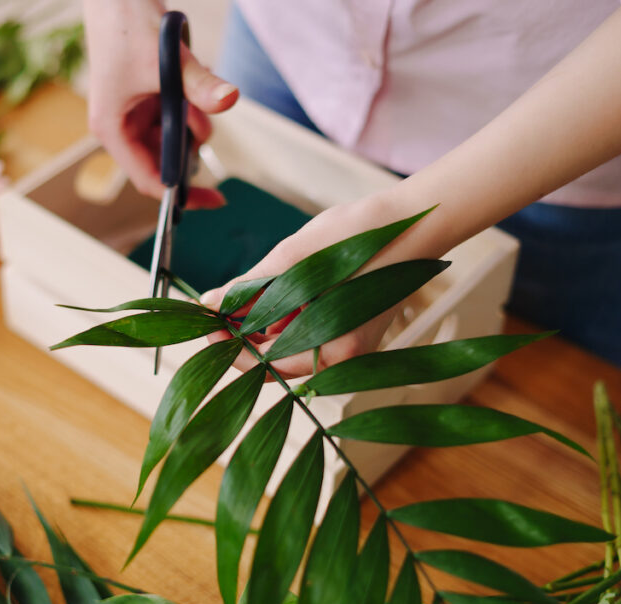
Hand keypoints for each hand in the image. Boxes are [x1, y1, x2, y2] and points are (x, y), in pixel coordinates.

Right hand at [82, 0, 238, 208]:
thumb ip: (199, 85)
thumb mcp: (166, 60)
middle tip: (208, 134)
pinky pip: (175, 118)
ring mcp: (133, 113)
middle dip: (190, 153)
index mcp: (113, 129)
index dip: (181, 195)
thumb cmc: (125, 25)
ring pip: (172, 140)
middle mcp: (120, 127)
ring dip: (193, 128)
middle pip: (162, 163)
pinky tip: (195, 89)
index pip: (149, 179)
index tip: (214, 200)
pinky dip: (191, 110)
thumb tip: (229, 100)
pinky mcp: (146, 99)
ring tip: (198, 103)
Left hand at [199, 198, 431, 378]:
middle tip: (224, 304)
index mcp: (332, 351)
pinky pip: (311, 334)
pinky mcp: (354, 332)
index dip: (229, 346)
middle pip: (277, 360)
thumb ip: (248, 288)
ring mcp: (351, 348)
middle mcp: (344, 360)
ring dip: (269, 322)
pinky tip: (289, 287)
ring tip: (264, 285)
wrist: (413, 221)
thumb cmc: (359, 237)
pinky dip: (292, 315)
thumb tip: (208, 303)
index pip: (263, 365)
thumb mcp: (293, 259)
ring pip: (292, 346)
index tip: (207, 325)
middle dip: (247, 333)